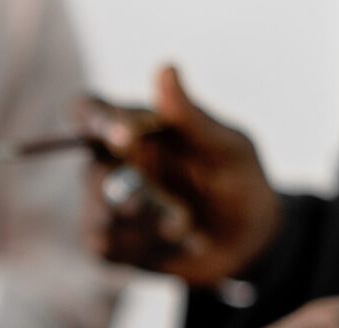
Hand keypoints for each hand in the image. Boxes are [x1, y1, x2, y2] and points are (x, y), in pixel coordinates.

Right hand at [79, 66, 281, 287]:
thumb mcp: (227, 149)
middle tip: (177, 208)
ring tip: (184, 228)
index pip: (90, 111)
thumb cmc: (240, 183)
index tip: (122, 137)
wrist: (249, 244)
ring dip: (146, 224)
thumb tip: (165, 68)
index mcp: (135, 128)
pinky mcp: (111, 243)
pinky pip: (103, 247)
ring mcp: (107, 205)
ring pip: (97, 213)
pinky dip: (138, 247)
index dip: (94, 119)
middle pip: (90, 171)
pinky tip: (167, 245)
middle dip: (132, 191)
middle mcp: (113, 164)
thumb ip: (191, 116)